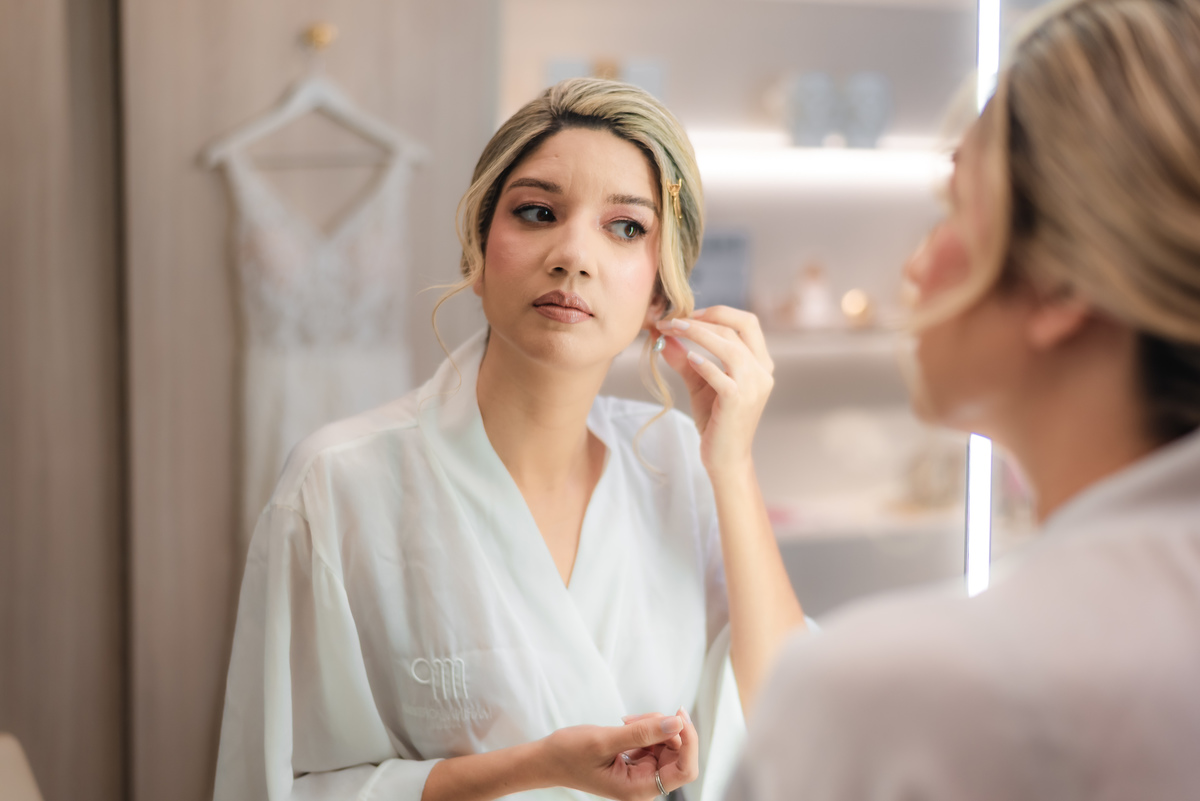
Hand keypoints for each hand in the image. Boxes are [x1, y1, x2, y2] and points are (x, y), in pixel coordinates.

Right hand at [541, 713, 692, 799]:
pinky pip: (655, 740)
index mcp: (639, 789)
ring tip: (626, 721)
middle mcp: (645, 784)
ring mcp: (643, 773)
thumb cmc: (569, 754)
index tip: (678, 715)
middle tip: (637, 718)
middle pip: (678, 753)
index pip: (684, 770)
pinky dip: (646, 727)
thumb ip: (642, 733)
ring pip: (667, 742)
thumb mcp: (605, 740)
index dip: (689, 742)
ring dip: (653, 725)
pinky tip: (626, 724)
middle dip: (665, 729)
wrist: (547, 759)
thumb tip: (676, 722)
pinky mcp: (638, 761)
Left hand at [657, 306, 774, 473]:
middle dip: (703, 318)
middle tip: (672, 320)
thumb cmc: (716, 420)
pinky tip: (687, 357)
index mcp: (760, 362)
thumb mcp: (699, 383)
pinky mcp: (739, 401)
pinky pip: (722, 375)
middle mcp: (762, 371)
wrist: (726, 458)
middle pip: (739, 327)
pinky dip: (704, 362)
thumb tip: (662, 337)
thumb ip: (685, 360)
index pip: (746, 322)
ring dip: (699, 333)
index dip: (716, 312)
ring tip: (673, 330)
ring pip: (730, 346)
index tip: (686, 315)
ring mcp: (754, 386)